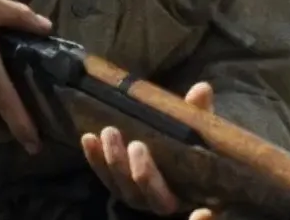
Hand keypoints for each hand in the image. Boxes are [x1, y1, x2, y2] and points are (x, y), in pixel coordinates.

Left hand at [82, 82, 216, 219]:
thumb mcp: (198, 129)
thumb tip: (202, 89)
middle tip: (135, 144)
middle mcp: (152, 201)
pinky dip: (94, 158)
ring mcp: (131, 193)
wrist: (178, 149)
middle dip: (135, 171)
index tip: (149, 159)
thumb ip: (199, 114)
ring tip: (109, 132)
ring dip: (111, 160)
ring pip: (117, 185)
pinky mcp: (114, 182)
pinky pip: (101, 174)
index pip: (164, 200)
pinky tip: (87, 138)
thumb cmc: (192, 144)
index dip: (154, 184)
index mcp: (179, 194)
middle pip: (139, 194)